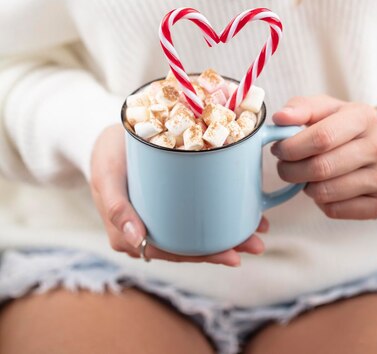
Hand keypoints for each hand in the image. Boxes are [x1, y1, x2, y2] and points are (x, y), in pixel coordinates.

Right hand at [90, 124, 267, 266]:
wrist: (111, 133)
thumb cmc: (105, 154)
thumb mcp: (106, 176)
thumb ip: (116, 206)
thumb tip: (135, 240)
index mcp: (129, 234)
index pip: (172, 252)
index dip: (203, 257)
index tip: (232, 255)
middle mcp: (146, 230)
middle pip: (189, 245)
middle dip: (224, 247)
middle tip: (256, 243)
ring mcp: (159, 215)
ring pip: (195, 231)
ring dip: (227, 232)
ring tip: (258, 228)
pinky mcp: (169, 199)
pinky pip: (194, 212)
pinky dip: (217, 212)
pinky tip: (240, 209)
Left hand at [271, 95, 376, 219]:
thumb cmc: (348, 127)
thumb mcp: (327, 108)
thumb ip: (301, 108)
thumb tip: (280, 118)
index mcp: (364, 117)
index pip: (321, 138)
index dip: (292, 147)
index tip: (278, 149)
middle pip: (321, 168)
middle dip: (291, 170)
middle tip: (284, 166)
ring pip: (326, 192)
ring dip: (304, 187)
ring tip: (305, 175)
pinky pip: (335, 210)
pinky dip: (320, 202)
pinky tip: (324, 187)